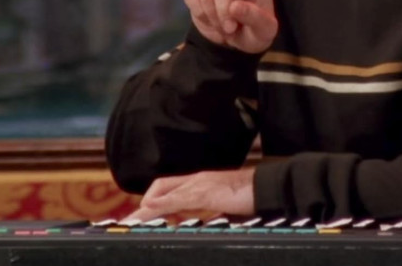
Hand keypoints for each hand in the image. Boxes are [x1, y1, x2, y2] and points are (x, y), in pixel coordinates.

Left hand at [122, 167, 255, 221]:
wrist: (271, 185)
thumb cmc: (253, 194)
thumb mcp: (227, 206)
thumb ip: (211, 210)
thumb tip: (201, 221)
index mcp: (203, 182)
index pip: (170, 187)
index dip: (155, 199)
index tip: (143, 216)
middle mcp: (199, 180)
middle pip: (162, 187)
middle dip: (145, 205)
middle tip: (131, 222)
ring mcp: (202, 184)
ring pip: (166, 193)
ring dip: (147, 208)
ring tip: (133, 221)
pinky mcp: (207, 192)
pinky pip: (179, 198)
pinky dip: (162, 204)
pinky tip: (150, 210)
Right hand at [184, 0, 276, 52]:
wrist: (236, 42)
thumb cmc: (257, 32)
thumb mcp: (266, 32)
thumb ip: (256, 19)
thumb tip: (234, 6)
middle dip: (223, 8)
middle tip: (231, 29)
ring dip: (215, 17)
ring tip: (227, 27)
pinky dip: (202, 15)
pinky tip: (212, 21)